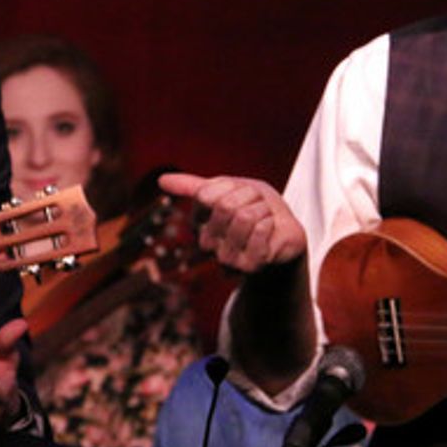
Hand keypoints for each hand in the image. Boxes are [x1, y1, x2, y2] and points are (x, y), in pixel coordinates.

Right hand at [158, 172, 305, 272]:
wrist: (285, 231)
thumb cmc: (254, 207)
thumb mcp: (227, 189)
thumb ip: (194, 187)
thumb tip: (160, 180)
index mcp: (200, 224)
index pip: (206, 194)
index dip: (232, 186)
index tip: (243, 194)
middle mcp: (210, 243)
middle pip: (226, 205)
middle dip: (250, 196)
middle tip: (259, 205)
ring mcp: (228, 257)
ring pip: (244, 217)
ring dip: (263, 209)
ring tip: (266, 216)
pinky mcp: (249, 265)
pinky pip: (259, 231)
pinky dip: (270, 222)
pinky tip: (271, 229)